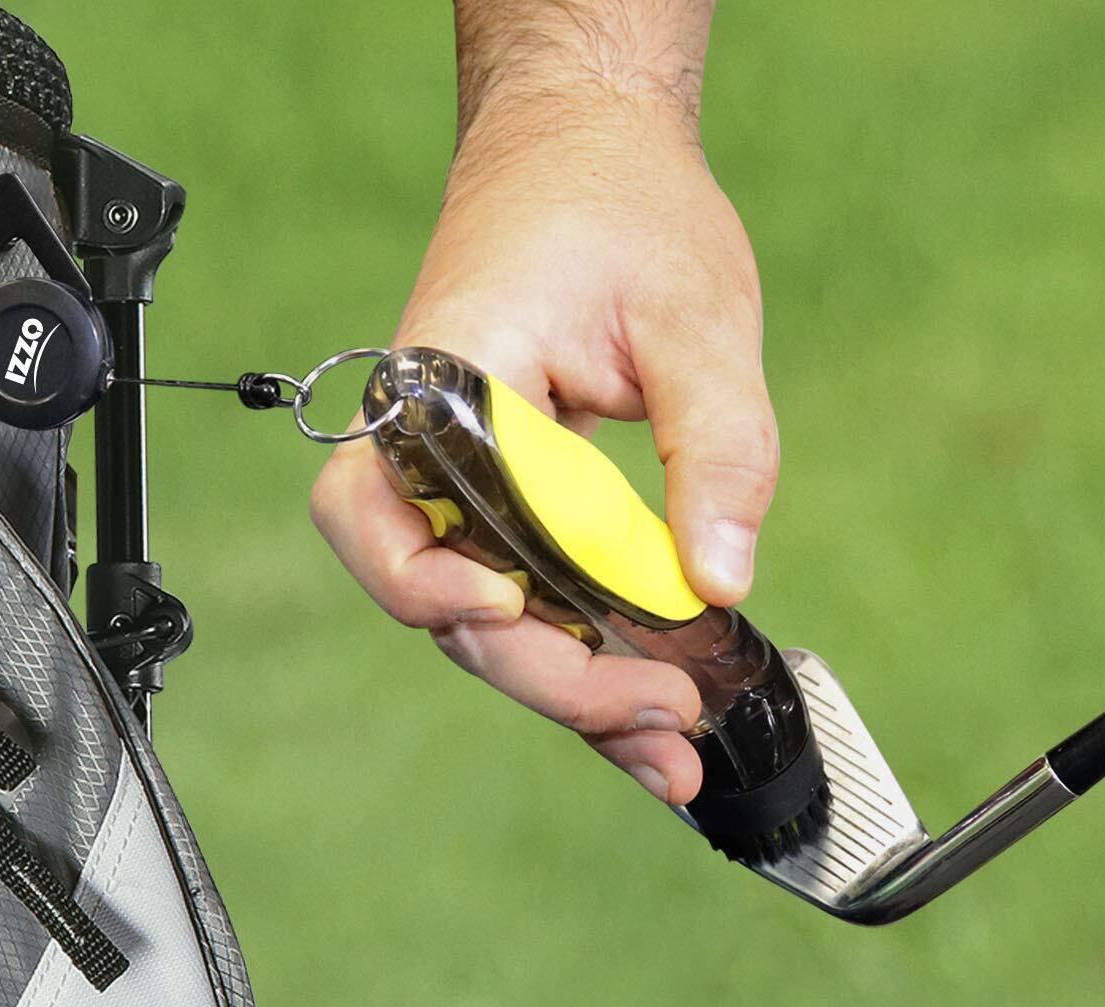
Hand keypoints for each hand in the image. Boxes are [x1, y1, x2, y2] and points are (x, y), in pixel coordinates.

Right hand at [310, 91, 777, 807]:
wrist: (591, 154)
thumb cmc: (622, 209)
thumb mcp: (696, 315)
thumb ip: (716, 445)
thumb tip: (723, 579)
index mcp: (439, 383)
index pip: (380, 513)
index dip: (429, 581)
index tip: (509, 603)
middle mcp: (427, 449)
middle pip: (447, 600)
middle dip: (550, 677)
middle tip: (660, 716)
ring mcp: (464, 488)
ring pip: (488, 623)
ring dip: (574, 696)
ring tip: (669, 752)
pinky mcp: (510, 511)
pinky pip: (534, 602)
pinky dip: (589, 664)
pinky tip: (649, 722)